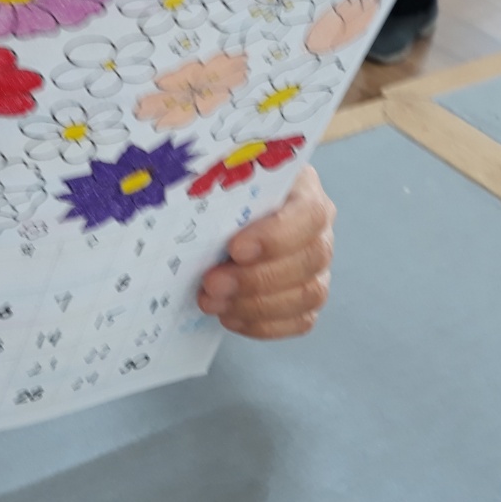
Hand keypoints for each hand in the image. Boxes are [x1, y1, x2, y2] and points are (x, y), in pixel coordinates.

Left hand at [197, 166, 334, 338]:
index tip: (235, 248)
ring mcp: (317, 267)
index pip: (308, 214)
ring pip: (308, 294)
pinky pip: (301, 320)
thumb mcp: (224, 175)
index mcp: (303, 191)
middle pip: (310, 260)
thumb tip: (181, 191)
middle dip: (257, 278)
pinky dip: (263, 325)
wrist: (228, 212)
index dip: (275, 236)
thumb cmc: (226, 190)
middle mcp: (318, 230)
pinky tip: (229, 317)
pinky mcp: (306, 297)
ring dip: (256, 305)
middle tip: (211, 283)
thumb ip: (218, 183)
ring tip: (211, 302)